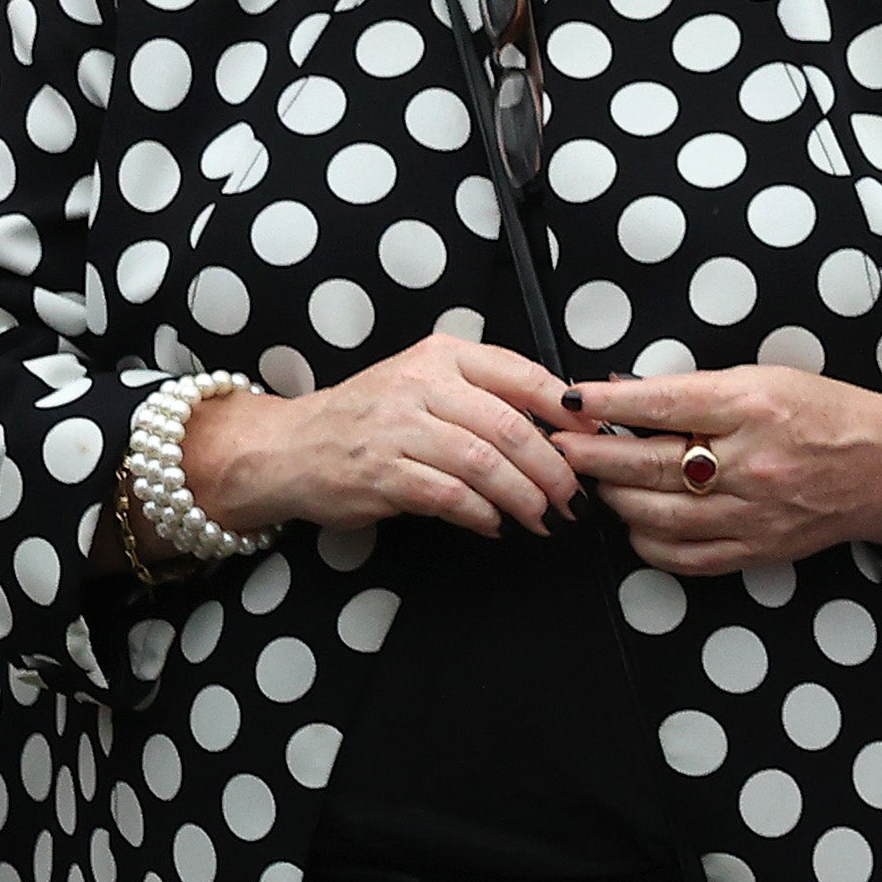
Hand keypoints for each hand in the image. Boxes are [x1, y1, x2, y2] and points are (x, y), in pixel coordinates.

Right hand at [183, 331, 583, 540]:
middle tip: (575, 497)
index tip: (594, 443)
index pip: (524, 376)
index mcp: (443, 357)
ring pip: (484, 463)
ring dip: (524, 497)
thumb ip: (485, 397)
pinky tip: (496, 525)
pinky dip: (481, 514)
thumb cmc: (371, 420)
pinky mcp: (380, 473)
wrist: (288, 447)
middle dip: (554, 469)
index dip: (567, 414)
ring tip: (543, 518)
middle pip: (511, 426)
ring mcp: (398, 428)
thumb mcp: (426, 386)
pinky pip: (449, 496)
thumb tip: (563, 429)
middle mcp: (421, 384)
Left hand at [556, 367, 881, 575]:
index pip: (663, 402)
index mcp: (754, 406)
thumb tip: (630, 394)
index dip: (608, 402)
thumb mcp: (768, 379)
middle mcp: (750, 462)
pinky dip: (647, 541)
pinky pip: (683, 556)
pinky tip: (635, 523)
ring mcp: (752, 513)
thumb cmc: (829, 414)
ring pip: (656, 513)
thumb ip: (700, 390)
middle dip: (592, 453)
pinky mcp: (756, 550)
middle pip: (648, 462)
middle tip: (559, 445)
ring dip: (614, 496)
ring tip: (596, 480)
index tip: (570, 400)